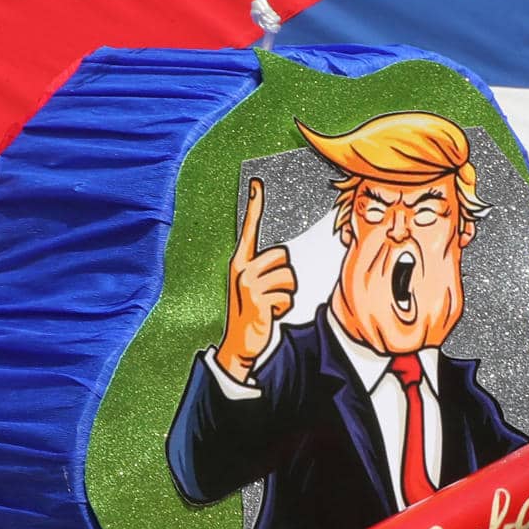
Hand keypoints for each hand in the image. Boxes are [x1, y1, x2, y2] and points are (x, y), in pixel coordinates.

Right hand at [215, 179, 296, 381]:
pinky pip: (287, 295)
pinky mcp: (257, 298)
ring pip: (288, 276)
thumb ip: (262, 269)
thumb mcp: (251, 287)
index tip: (257, 184)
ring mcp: (248, 283)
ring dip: (286, 294)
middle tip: (271, 293)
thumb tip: (280, 256)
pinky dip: (284, 308)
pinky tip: (269, 314)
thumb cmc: (250, 312)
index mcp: (239, 262)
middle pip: (282, 255)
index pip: (249, 230)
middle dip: (284, 276)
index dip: (254, 206)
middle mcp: (241, 269)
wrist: (239, 344)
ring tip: (270, 305)